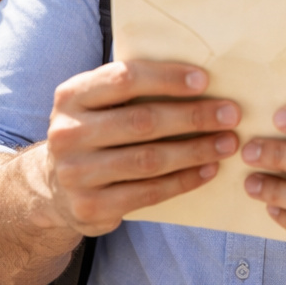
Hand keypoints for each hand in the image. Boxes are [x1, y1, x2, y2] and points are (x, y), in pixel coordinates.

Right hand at [44, 60, 240, 236]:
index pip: (124, 79)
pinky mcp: (90, 207)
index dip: (167, 78)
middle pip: (142, 122)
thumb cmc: (94, 131)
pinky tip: (208, 170)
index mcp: (71, 96)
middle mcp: (67, 133)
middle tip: (231, 115)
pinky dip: (184, 181)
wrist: (54, 187)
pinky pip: (148, 193)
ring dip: (195, 151)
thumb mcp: (97, 103)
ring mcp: (75, 174)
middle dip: (193, 117)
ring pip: (148, 160)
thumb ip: (130, 87)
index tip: (205, 80)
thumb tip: (198, 77)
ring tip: (227, 143)